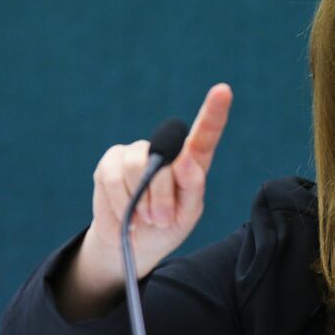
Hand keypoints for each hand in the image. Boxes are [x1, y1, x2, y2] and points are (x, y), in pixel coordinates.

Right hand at [59, 83, 232, 318]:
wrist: (133, 244)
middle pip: (167, 162)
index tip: (223, 90)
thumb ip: (192, 189)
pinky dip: (120, 202)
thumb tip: (185, 160)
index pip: (205, 134)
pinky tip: (125, 214)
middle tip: (162, 219)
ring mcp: (136, 152)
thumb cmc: (167, 225)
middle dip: (163, 197)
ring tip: (145, 217)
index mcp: (192, 161)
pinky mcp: (111, 161)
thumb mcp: (187, 215)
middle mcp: (165, 150)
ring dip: (142, 201)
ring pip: (139, 167)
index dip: (214, 112)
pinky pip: (113, 177)